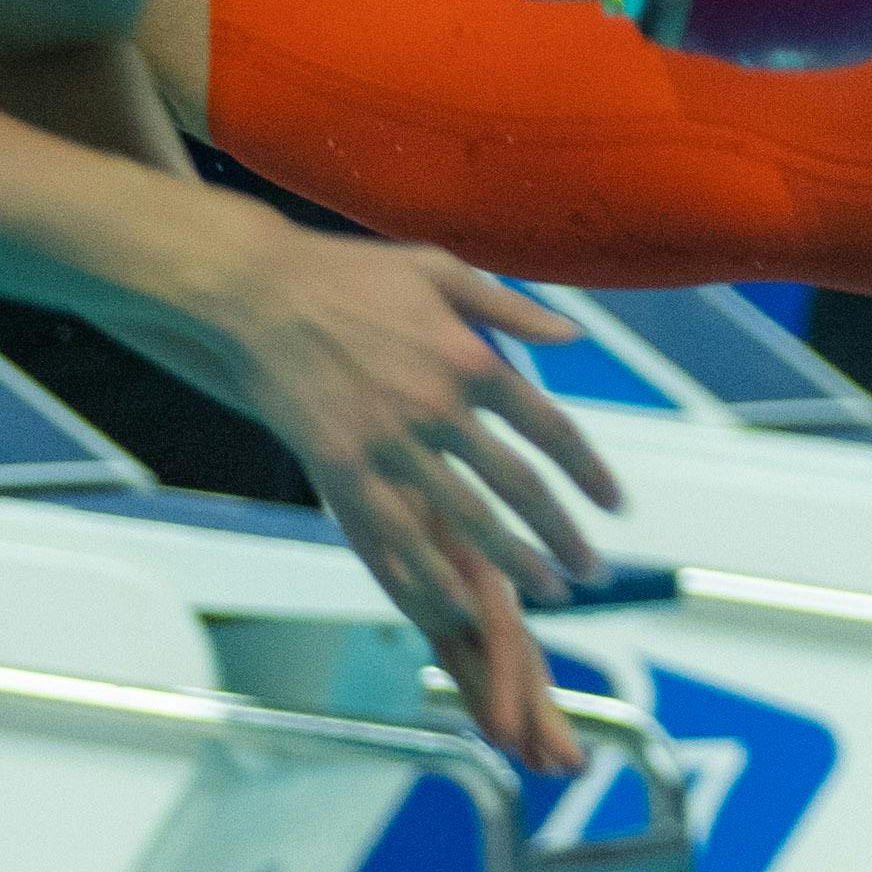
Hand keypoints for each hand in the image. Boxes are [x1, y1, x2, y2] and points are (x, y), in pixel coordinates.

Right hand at [212, 236, 632, 769]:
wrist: (255, 293)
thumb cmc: (350, 275)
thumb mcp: (440, 270)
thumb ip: (511, 305)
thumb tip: (572, 336)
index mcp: (472, 359)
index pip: (552, 429)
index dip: (590, 473)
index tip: (616, 508)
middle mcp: (438, 408)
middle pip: (518, 488)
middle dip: (562, 537)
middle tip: (593, 574)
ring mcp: (388, 444)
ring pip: (464, 521)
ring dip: (511, 564)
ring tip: (547, 595)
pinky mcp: (340, 468)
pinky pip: (392, 533)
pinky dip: (428, 572)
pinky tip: (456, 600)